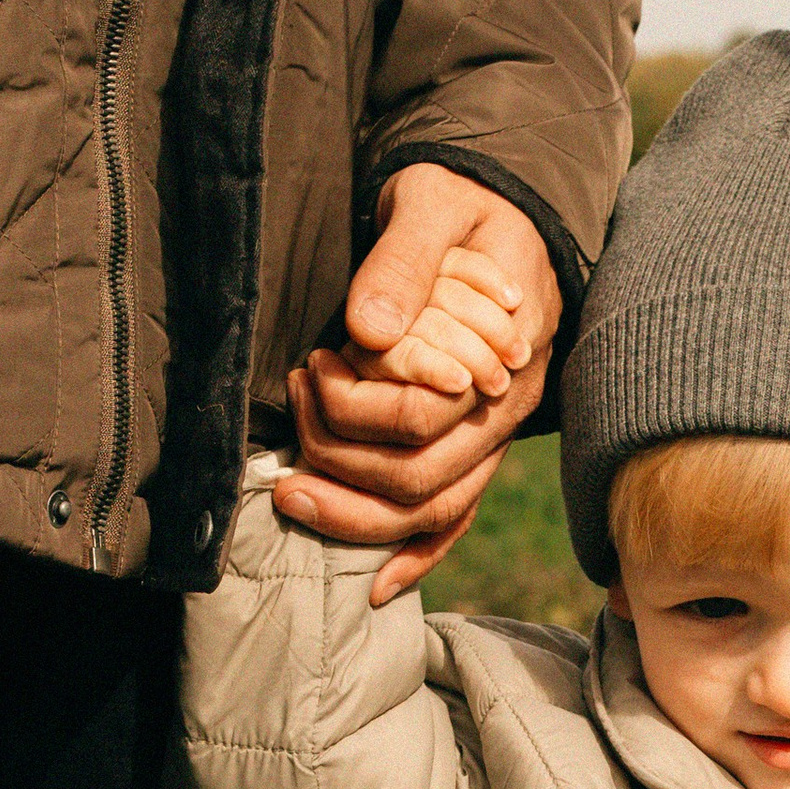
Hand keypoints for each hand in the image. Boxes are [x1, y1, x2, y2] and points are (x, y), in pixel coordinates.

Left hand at [274, 165, 561, 605]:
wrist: (506, 216)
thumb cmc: (466, 207)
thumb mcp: (435, 204)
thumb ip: (405, 261)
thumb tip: (366, 331)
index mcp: (500, 357)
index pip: (424, 417)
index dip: (354, 408)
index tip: (311, 367)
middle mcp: (503, 411)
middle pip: (423, 481)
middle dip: (339, 469)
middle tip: (283, 440)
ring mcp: (493, 437)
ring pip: (433, 512)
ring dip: (357, 518)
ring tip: (292, 494)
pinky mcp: (477, 449)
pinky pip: (455, 519)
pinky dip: (416, 556)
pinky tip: (376, 584)